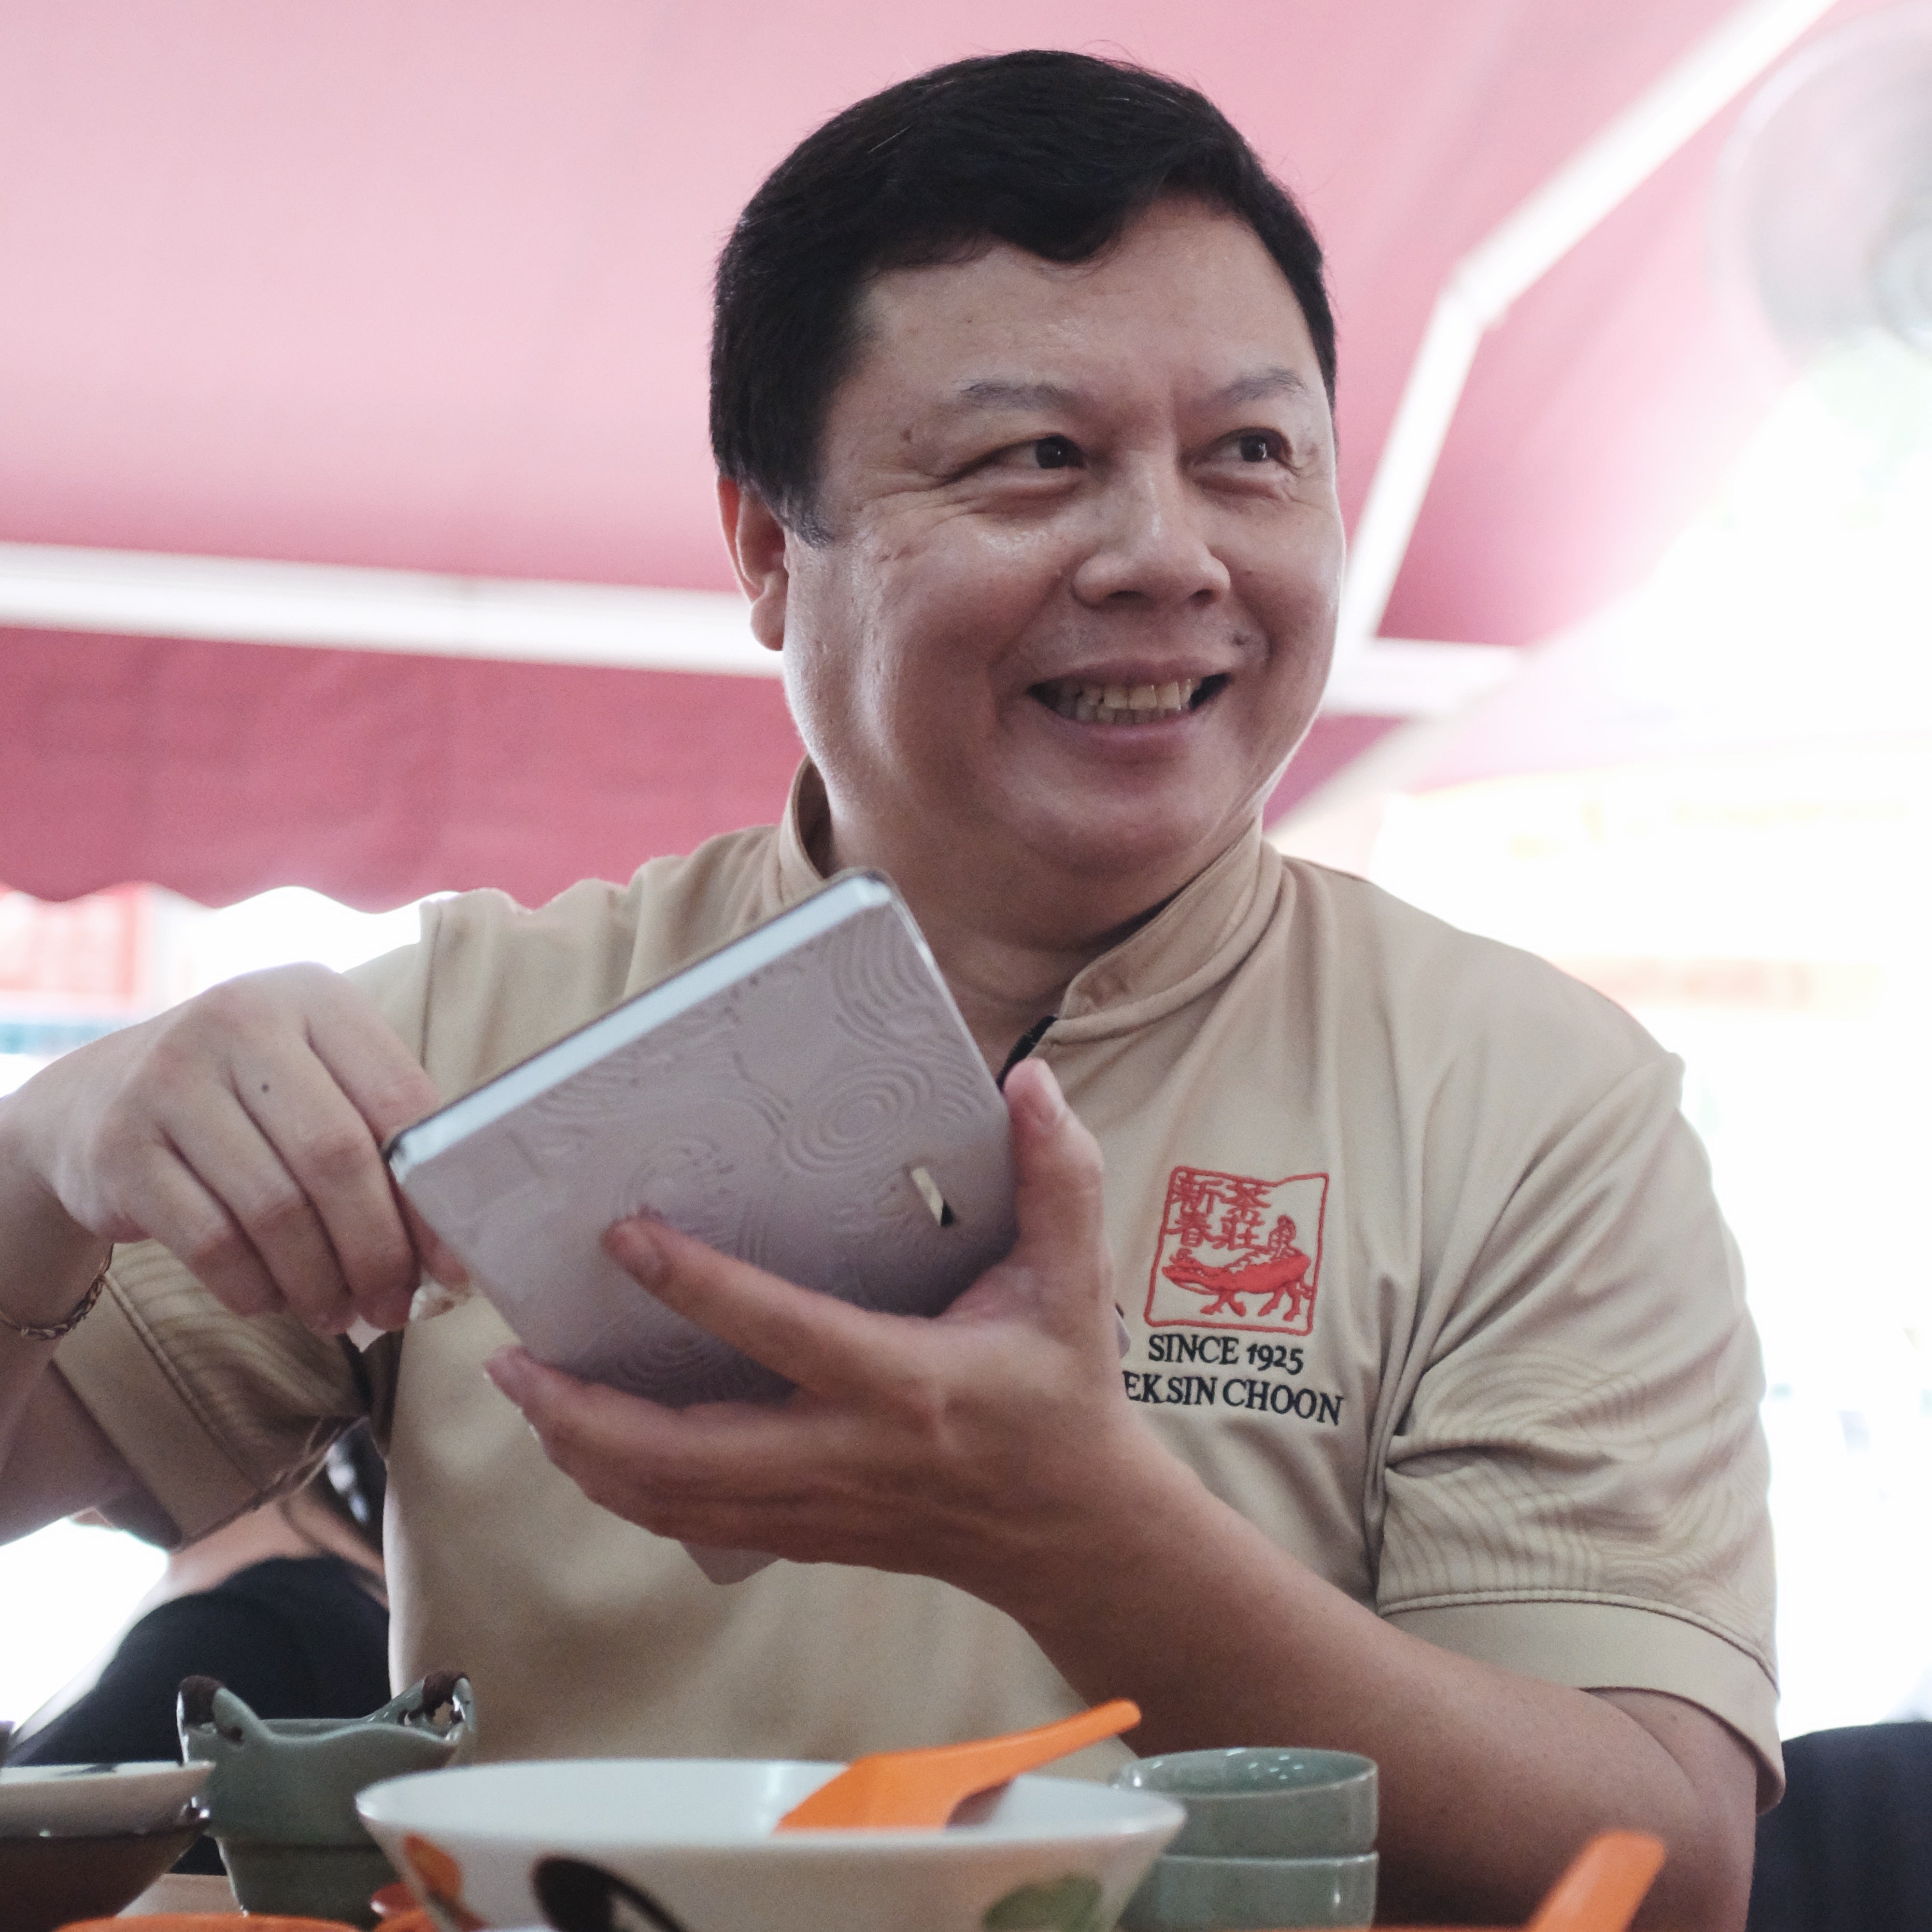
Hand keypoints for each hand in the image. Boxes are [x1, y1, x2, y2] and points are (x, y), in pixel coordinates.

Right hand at [1, 964, 450, 1334]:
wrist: (92, 1100)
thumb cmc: (247, 1100)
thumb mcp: (317, 1080)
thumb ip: (382, 1137)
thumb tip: (446, 1249)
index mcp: (314, 995)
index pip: (399, 1098)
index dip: (432, 1192)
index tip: (449, 1262)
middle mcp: (240, 1019)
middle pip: (337, 1156)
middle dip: (376, 1248)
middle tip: (394, 1305)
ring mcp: (171, 1077)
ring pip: (274, 1207)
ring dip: (318, 1280)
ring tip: (339, 1313)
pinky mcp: (119, 1143)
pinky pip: (210, 1240)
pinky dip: (253, 1286)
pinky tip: (272, 1300)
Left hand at [484, 1059, 1167, 1607]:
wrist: (1078, 1536)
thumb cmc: (1066, 1398)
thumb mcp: (1077, 1279)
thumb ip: (1057, 1174)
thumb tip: (1026, 1076)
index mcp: (907, 1385)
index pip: (779, 1332)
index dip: (695, 1284)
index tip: (622, 1236)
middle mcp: (847, 1455)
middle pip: (684, 1455)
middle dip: (584, 1413)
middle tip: (512, 1359)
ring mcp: (819, 1508)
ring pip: (670, 1501)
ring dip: (585, 1453)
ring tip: (525, 1395)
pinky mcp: (807, 1537)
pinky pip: (692, 1522)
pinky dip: (625, 1490)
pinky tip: (587, 1449)